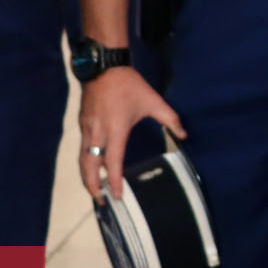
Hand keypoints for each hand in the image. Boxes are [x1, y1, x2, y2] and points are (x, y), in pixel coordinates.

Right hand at [77, 67, 183, 200]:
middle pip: (90, 167)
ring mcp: (87, 129)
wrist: (104, 67)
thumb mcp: (153, 101)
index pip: (112, 162)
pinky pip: (83, 149)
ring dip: (87, 177)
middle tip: (101, 201)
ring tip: (95, 190)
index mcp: (116, 129)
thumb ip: (171, 119)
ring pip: (83, 160)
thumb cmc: (129, 85)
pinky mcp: (82, 124)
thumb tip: (184, 135)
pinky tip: (92, 168)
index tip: (117, 196)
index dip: (113, 181)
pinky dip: (86, 163)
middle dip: (93, 186)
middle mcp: (98, 133)